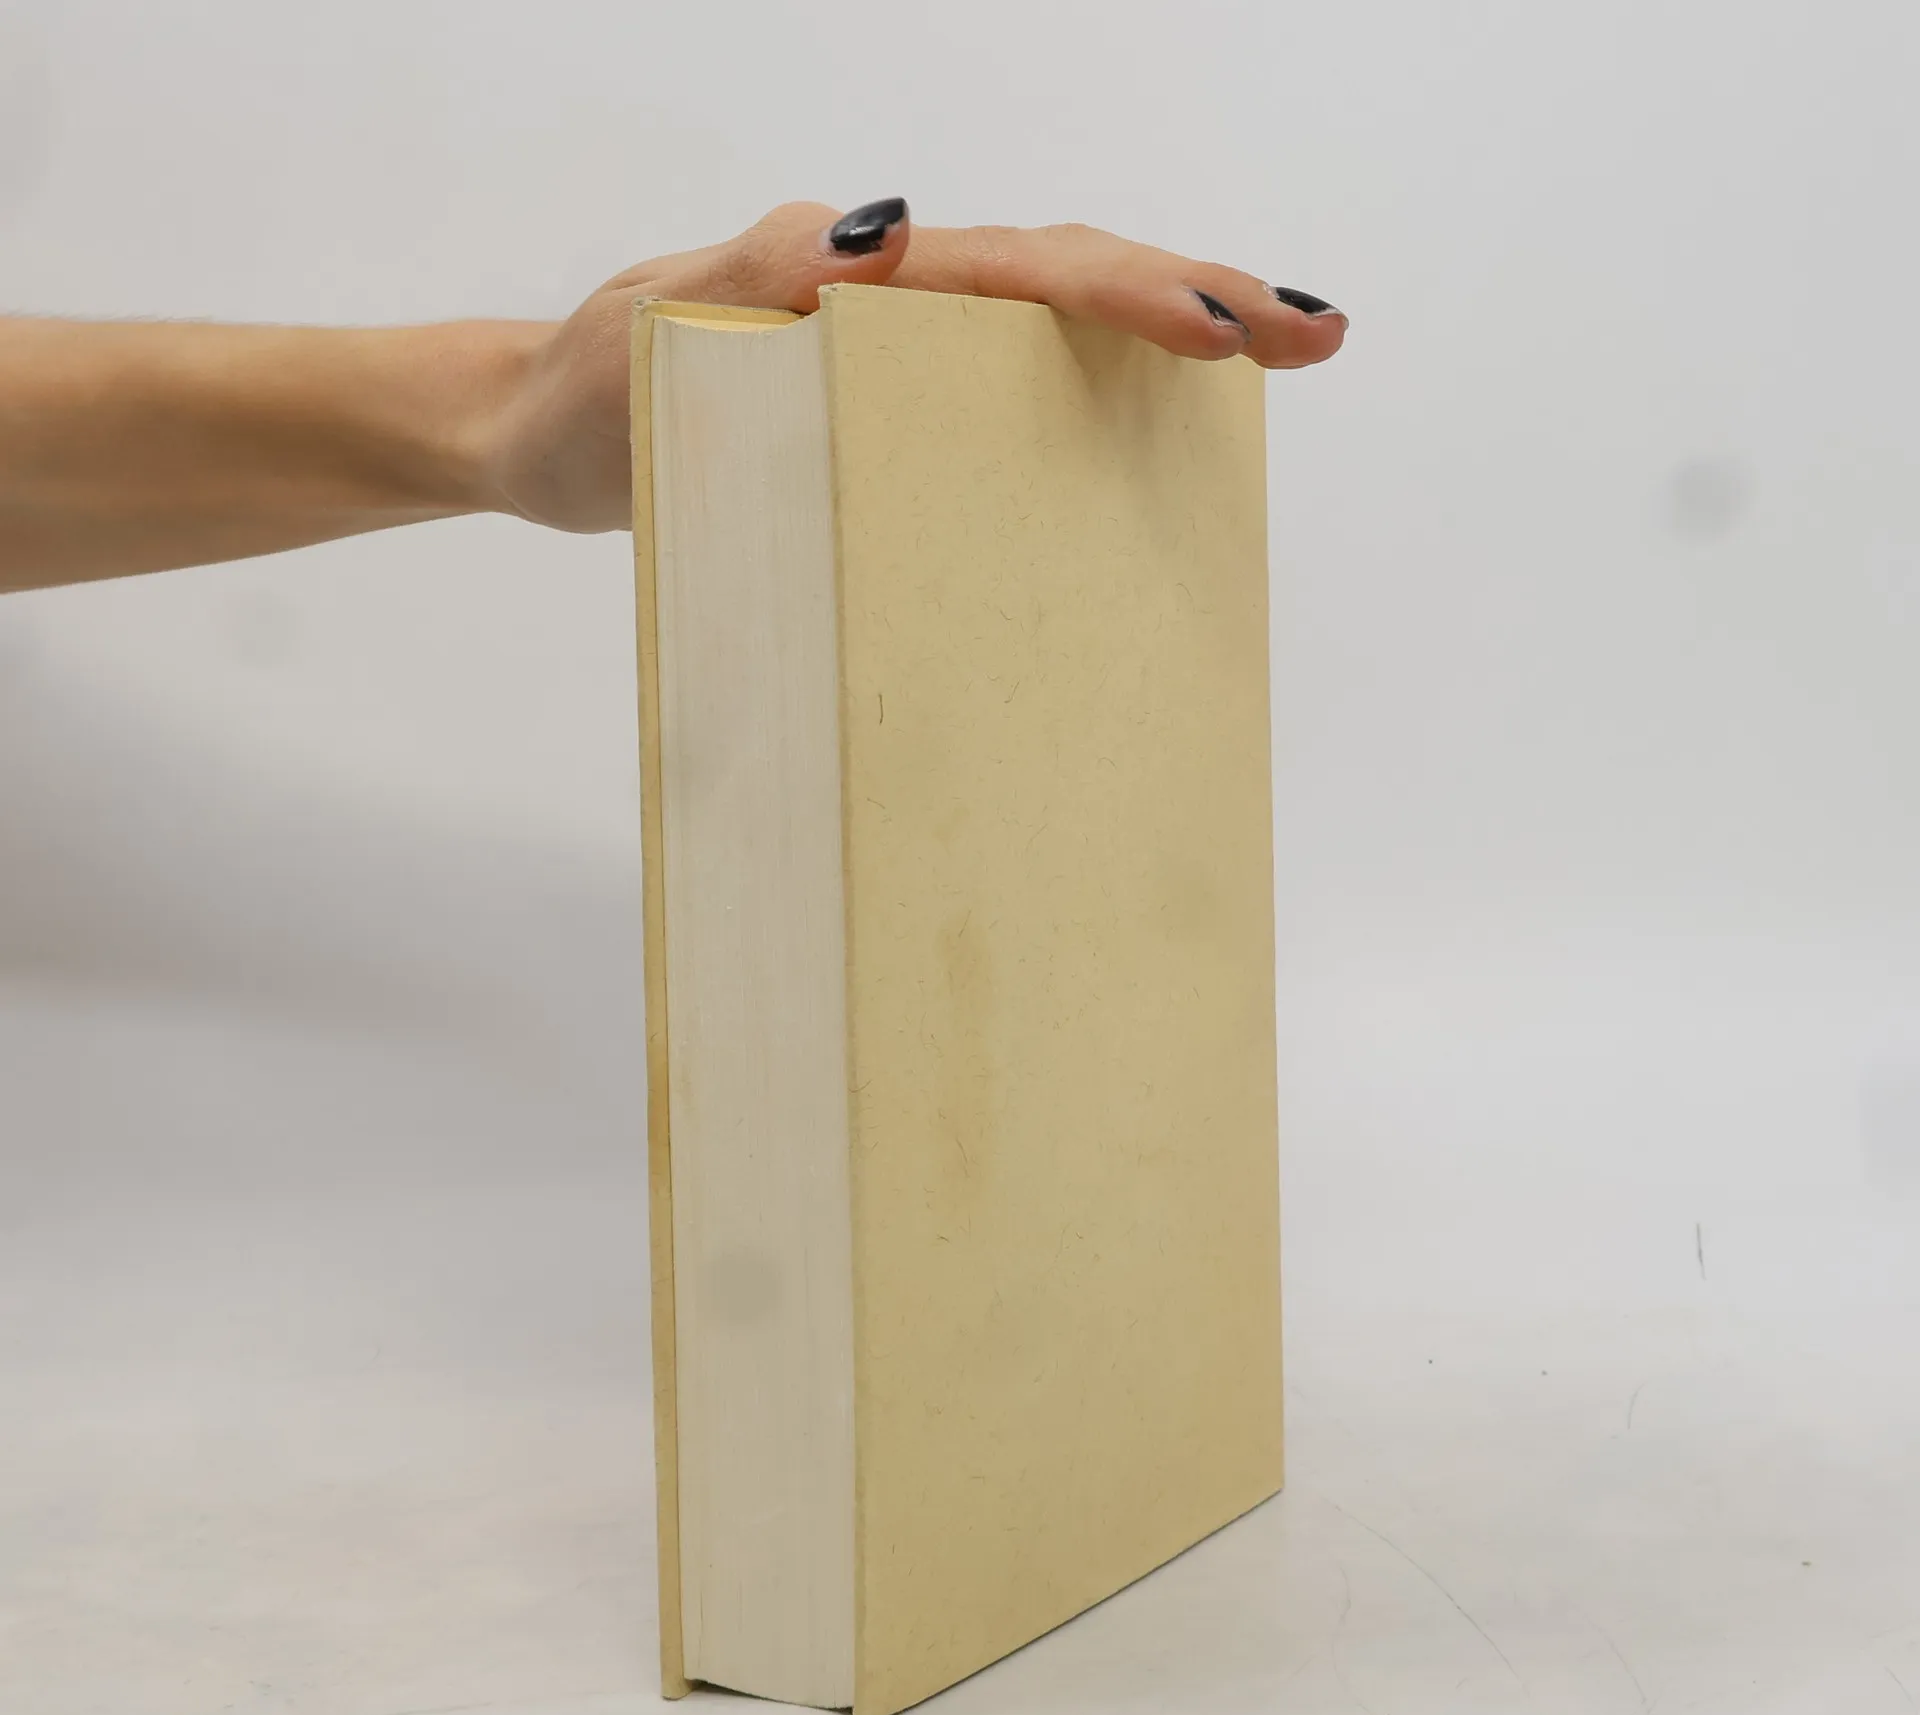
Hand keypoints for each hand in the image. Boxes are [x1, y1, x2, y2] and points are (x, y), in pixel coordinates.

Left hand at [483, 198, 1346, 534]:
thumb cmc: (590, 390)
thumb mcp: (654, 329)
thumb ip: (753, 278)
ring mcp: (897, 352)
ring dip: (1170, 324)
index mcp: (857, 274)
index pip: (1021, 268)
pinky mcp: (886, 405)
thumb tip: (892, 237)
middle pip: (1071, 274)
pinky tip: (1154, 424)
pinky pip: (1009, 388)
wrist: (537, 431)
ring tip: (1280, 353)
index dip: (1129, 292)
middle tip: (1318, 334)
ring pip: (1056, 322)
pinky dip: (1096, 387)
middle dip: (1200, 294)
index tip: (1225, 328)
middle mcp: (895, 298)